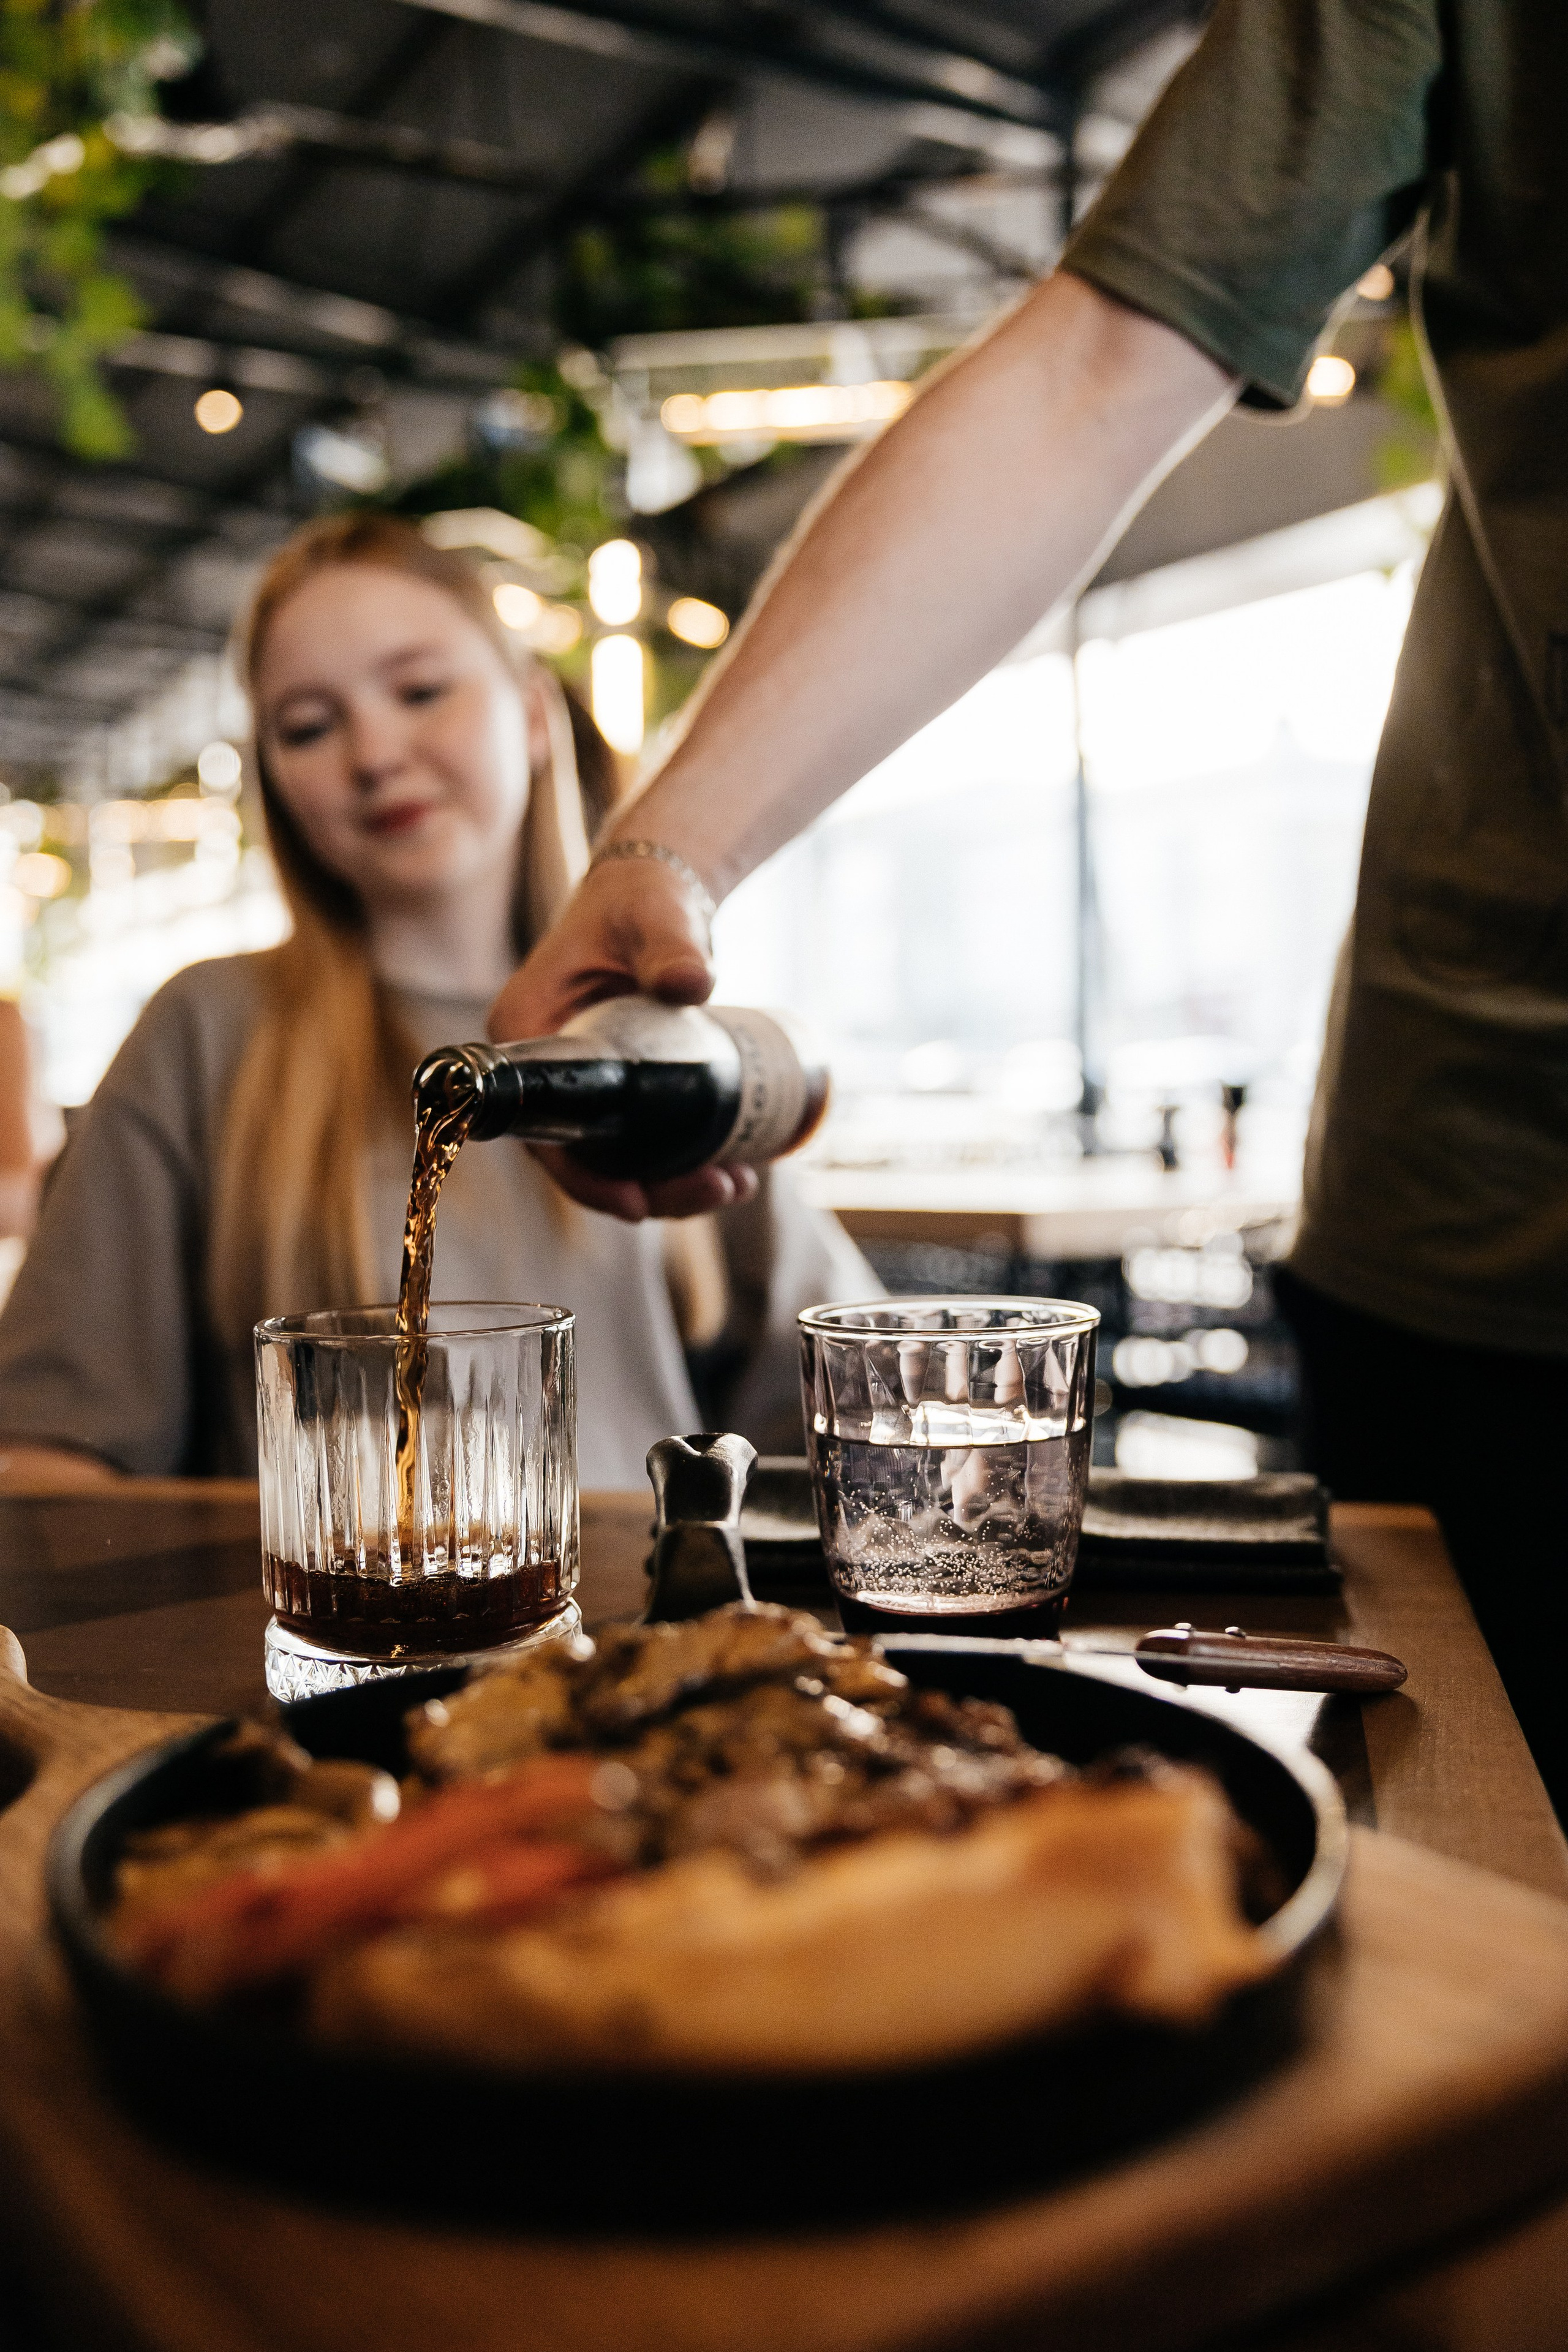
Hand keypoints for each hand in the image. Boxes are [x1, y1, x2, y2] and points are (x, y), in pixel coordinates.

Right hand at [487, 856, 759, 1222]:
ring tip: (737, 1184)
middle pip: (584, 1158)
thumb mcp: (655, 918)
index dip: (584, 1177)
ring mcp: (580, 1084)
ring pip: (616, 1158)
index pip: (541, 1129)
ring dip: (673, 1186)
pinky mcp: (614, 1090)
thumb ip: (671, 944)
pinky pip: (637, 1143)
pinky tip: (730, 1172)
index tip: (639, 1204)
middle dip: (652, 1190)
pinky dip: (677, 1165)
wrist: (657, 900)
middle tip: (722, 1188)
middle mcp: (543, 1069)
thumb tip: (690, 982)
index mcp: (525, 1032)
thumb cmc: (643, 901)